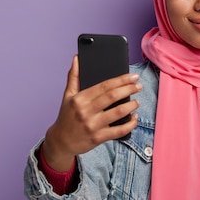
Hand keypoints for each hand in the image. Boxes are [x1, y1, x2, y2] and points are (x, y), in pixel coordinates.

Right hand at [42, 55, 140, 170]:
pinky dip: (130, 124)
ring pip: (118, 112)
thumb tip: (77, 58)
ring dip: (131, 106)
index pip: (104, 86)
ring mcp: (92, 125)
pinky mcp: (98, 138)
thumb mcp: (68, 95)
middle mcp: (86, 111)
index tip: (133, 76)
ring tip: (137, 101)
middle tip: (139, 86)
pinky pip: (119, 131)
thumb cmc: (67, 117)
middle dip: (129, 89)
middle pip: (112, 96)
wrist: (61, 141)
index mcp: (80, 99)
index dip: (121, 80)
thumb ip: (74, 77)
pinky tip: (134, 118)